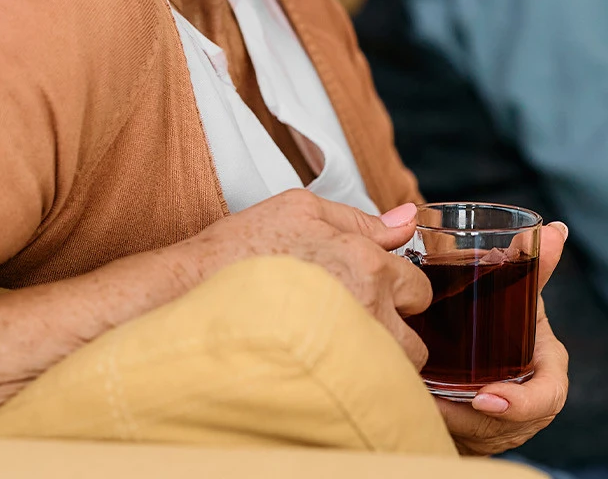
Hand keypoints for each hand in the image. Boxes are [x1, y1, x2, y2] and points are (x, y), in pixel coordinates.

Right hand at [182, 188, 432, 366]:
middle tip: (360, 331)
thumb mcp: (300, 209)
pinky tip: (334, 377)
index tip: (372, 297)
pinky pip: (367, 397)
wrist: (190, 291)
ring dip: (379, 366)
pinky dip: (359, 390)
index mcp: (366, 262)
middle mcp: (366, 306)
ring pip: (395, 374)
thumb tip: (406, 221)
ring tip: (343, 355)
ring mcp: (348, 346)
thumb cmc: (239, 249)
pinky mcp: (325, 380)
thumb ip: (361, 218)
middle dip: (395, 337)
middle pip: (416, 341)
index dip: (397, 294)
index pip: (417, 288)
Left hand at [436, 221, 570, 456]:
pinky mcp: (473, 435)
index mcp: (545, 368)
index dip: (521, 404)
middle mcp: (525, 402)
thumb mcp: (518, 290)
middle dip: (470, 419)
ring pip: (477, 436)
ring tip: (420, 400)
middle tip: (435, 401)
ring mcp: (500, 425)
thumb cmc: (502, 313)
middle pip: (505, 425)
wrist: (479, 335)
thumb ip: (534, 264)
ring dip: (448, 422)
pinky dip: (437, 425)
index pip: (547, 397)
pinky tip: (413, 408)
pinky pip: (458, 439)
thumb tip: (556, 228)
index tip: (485, 398)